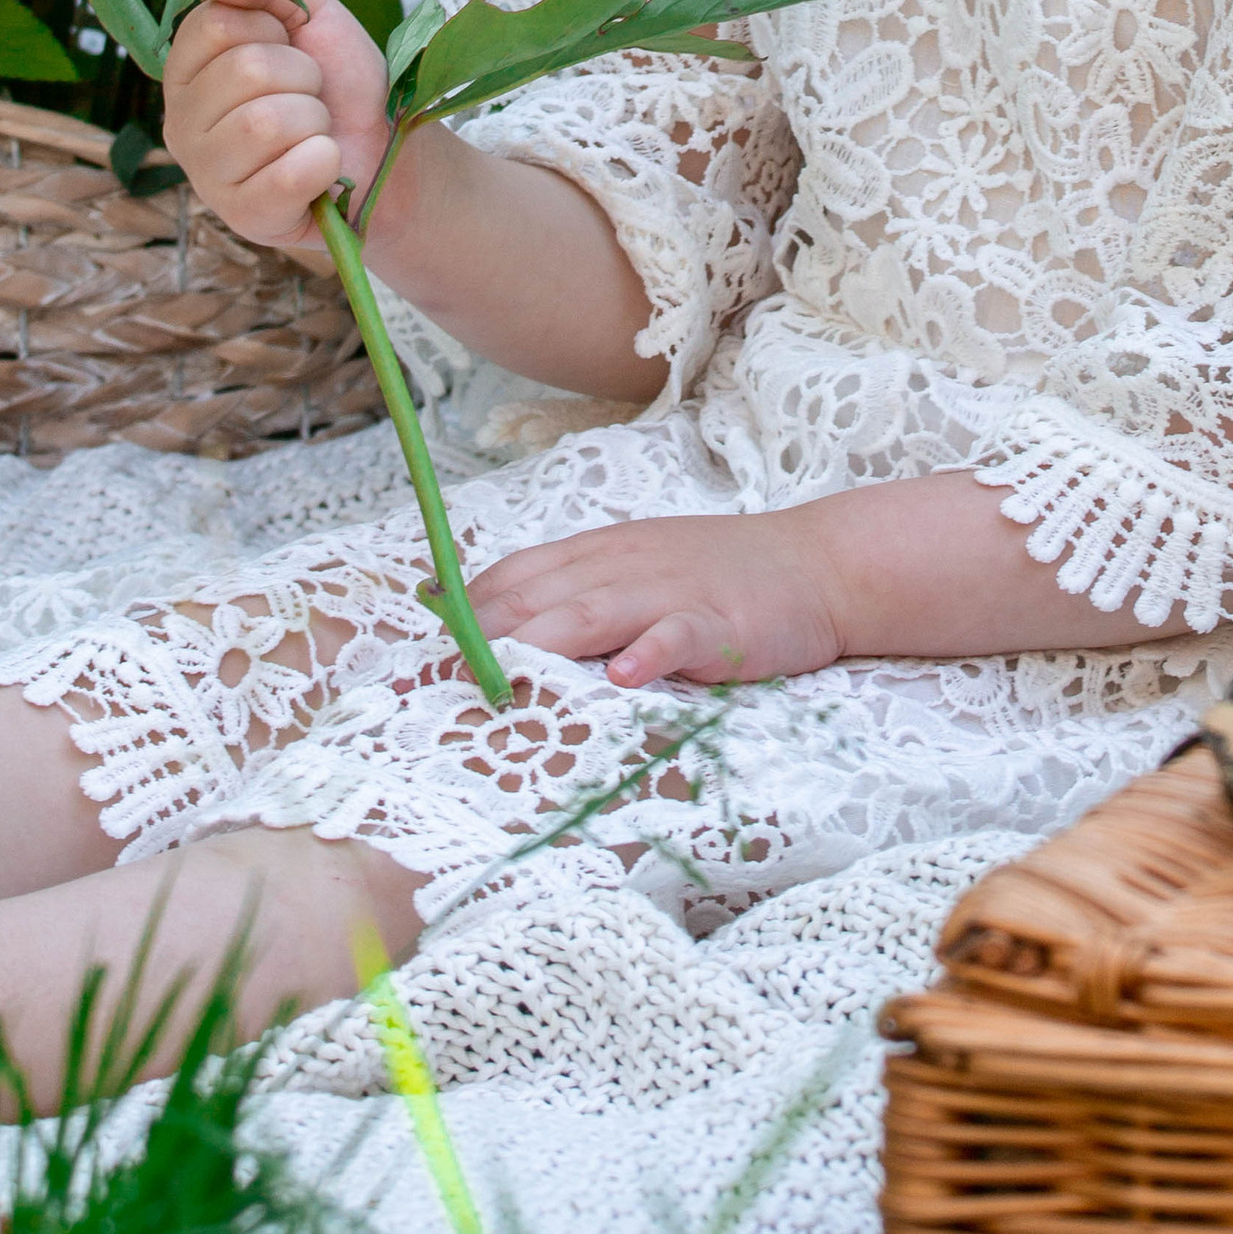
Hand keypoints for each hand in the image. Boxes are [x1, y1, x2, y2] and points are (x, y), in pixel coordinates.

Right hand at [160, 0, 393, 259]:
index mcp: (188, 69)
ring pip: (265, 123)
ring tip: (315, 131)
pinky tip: (322, 168)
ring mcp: (207, 175)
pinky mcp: (243, 217)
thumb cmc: (341, 83)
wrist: (387, 148)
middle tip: (311, 96)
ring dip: (314, 121)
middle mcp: (181, 122)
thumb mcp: (309, 16)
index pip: (214, 24)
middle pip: (245, 70)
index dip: (270, 29)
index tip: (287, 47)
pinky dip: (324, 162)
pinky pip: (288, 174)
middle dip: (302, 77)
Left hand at [467, 509, 848, 689]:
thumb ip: (574, 594)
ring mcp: (671, 591)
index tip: (419, 653)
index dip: (463, 613)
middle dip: (480, 637)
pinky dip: (651, 652)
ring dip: (541, 643)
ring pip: (593, 612)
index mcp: (598, 553)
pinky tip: (625, 676)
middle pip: (537, 596)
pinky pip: (679, 635)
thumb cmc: (716, 576)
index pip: (513, 576)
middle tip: (433, 680)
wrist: (813, 565)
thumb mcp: (636, 570)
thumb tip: (493, 626)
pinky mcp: (720, 623)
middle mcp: (623, 565)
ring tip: (498, 678)